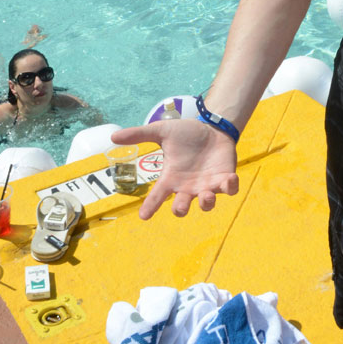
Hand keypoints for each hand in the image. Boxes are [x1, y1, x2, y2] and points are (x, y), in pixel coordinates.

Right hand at [111, 120, 238, 218]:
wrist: (212, 127)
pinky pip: (229, 189)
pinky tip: (229, 180)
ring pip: (207, 203)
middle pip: (182, 206)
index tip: (143, 216)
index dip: (151, 206)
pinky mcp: (225, 178)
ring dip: (206, 203)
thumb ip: (139, 134)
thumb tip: (112, 137)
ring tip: (206, 195)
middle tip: (179, 206)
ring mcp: (207, 185)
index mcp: (172, 177)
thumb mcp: (162, 131)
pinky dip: (230, 187)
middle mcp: (188, 186)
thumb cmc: (186, 134)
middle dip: (180, 209)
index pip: (158, 196)